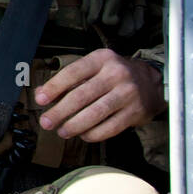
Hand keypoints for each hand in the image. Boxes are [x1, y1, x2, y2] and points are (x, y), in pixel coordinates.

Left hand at [34, 48, 165, 142]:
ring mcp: (128, 93)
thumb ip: (67, 80)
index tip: (40, 100)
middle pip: (82, 95)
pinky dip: (94, 134)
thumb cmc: (113, 75)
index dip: (54, 87)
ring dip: (75, 125)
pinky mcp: (136, 112)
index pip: (73, 72)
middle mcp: (116, 74)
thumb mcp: (93, 68)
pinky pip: (111, 127)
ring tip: (62, 131)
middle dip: (60, 111)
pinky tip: (83, 135)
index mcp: (102, 59)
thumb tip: (41, 93)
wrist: (152, 81)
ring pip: (96, 113)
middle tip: (46, 122)